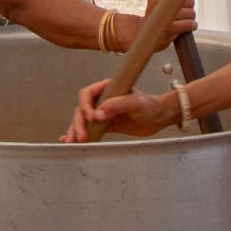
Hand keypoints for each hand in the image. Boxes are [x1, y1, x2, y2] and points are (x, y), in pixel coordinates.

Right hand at [60, 79, 175, 141]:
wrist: (159, 118)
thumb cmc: (150, 105)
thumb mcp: (135, 103)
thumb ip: (117, 105)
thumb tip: (99, 113)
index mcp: (107, 88)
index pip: (88, 93)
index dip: (86, 105)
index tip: (91, 117)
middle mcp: (102, 99)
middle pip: (82, 109)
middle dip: (79, 122)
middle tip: (81, 135)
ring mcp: (102, 113)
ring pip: (82, 120)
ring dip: (76, 129)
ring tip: (72, 141)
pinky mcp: (105, 125)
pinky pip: (89, 129)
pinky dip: (79, 134)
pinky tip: (71, 141)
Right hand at [117, 0, 195, 52]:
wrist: (141, 32)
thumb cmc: (155, 13)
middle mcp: (157, 0)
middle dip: (190, 5)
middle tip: (181, 10)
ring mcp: (162, 14)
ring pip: (190, 12)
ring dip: (191, 17)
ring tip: (183, 19)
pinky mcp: (168, 28)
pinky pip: (188, 24)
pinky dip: (192, 25)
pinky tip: (190, 25)